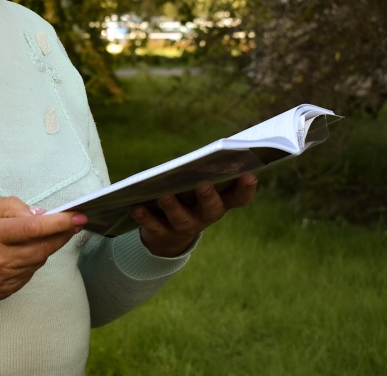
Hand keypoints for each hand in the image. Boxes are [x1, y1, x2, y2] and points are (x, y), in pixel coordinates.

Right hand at [0, 197, 86, 312]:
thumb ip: (9, 207)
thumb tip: (39, 214)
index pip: (33, 229)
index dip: (59, 223)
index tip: (77, 216)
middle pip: (43, 248)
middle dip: (62, 234)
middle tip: (74, 223)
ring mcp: (3, 279)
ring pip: (39, 261)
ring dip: (47, 246)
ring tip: (45, 234)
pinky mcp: (5, 292)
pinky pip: (29, 274)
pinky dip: (33, 260)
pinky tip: (25, 251)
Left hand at [133, 174, 257, 257]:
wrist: (169, 235)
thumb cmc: (189, 197)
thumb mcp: (200, 185)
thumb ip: (205, 170)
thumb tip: (209, 151)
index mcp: (221, 202)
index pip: (239, 198)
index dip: (246, 188)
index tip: (250, 174)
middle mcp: (206, 216)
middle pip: (211, 208)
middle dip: (208, 196)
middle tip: (203, 184)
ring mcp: (186, 227)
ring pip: (181, 219)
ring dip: (173, 206)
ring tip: (163, 194)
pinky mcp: (163, 234)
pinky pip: (155, 226)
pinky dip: (145, 217)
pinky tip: (136, 206)